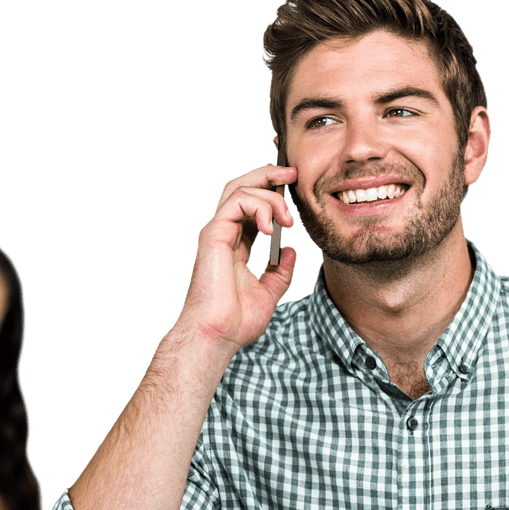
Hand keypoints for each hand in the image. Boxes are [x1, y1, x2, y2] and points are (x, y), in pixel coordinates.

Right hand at [176, 163, 297, 353]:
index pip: (253, 206)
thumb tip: (290, 251)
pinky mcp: (213, 234)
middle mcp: (225, 234)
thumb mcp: (269, 293)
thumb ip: (279, 271)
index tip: (295, 190)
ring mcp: (217, 232)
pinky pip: (236, 201)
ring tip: (287, 217)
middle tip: (293, 175)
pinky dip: (258, 205)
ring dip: (269, 194)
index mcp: (236, 245)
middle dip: (269, 175)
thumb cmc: (235, 321)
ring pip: (240, 188)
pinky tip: (272, 225)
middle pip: (243, 186)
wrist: (218, 335)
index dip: (273, 192)